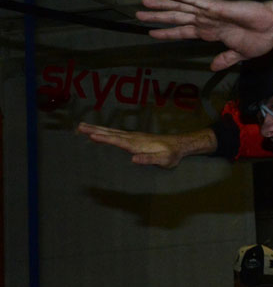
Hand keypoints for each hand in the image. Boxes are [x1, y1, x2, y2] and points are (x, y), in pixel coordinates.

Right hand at [76, 123, 214, 167]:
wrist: (179, 145)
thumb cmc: (171, 155)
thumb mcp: (163, 160)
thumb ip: (149, 159)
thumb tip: (134, 159)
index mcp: (137, 144)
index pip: (118, 141)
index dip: (105, 138)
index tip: (91, 135)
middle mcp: (133, 138)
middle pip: (110, 133)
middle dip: (94, 130)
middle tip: (78, 126)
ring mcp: (133, 137)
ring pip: (111, 132)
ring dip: (96, 129)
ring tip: (82, 126)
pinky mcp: (134, 138)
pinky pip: (116, 134)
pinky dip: (105, 132)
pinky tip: (99, 133)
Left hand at [137, 0, 272, 70]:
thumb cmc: (260, 38)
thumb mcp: (240, 54)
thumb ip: (225, 59)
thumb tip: (213, 67)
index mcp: (211, 32)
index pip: (184, 32)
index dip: (168, 33)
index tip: (151, 33)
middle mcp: (206, 21)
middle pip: (177, 18)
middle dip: (157, 17)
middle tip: (138, 14)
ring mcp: (210, 13)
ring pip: (181, 8)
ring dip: (162, 6)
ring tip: (143, 3)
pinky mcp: (216, 7)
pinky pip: (195, 1)